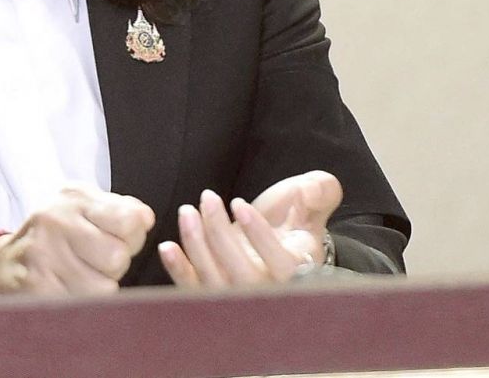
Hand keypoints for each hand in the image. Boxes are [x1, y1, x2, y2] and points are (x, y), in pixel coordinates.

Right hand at [0, 184, 154, 296]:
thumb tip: (145, 219)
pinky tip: (67, 289)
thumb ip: (119, 208)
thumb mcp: (81, 206)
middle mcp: (55, 221)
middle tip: (95, 261)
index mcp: (73, 197)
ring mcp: (43, 255)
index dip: (133, 236)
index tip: (119, 237)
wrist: (1, 264)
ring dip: (99, 287)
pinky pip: (84, 305)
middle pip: (118, 257)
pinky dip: (83, 303)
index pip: (131, 221)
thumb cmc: (52, 234)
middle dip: (115, 266)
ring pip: (105, 288)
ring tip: (81, 275)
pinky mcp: (37, 287)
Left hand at [159, 170, 341, 288]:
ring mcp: (239, 299)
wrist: (274, 237)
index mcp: (300, 272)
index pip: (283, 266)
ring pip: (215, 284)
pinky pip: (193, 292)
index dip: (260, 236)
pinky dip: (178, 272)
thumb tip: (309, 191)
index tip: (239, 204)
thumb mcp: (313, 198)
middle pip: (243, 276)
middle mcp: (270, 293)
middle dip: (221, 235)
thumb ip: (321, 190)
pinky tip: (167, 246)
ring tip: (187, 211)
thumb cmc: (294, 217)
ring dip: (197, 246)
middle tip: (208, 197)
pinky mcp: (212, 296)